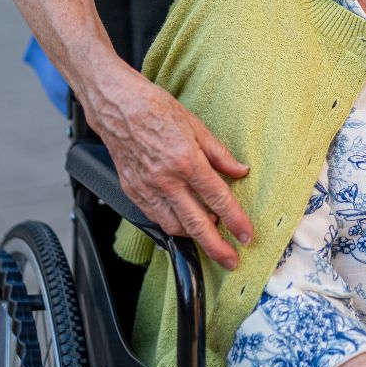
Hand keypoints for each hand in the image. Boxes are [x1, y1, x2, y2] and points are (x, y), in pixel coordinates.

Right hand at [83, 63, 251, 268]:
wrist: (119, 107)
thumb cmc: (156, 109)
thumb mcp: (197, 126)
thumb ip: (220, 154)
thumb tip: (239, 171)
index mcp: (186, 160)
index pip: (217, 198)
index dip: (235, 220)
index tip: (246, 235)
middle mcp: (165, 180)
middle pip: (195, 224)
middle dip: (215, 246)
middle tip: (230, 259)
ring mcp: (146, 188)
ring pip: (173, 226)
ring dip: (193, 237)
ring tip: (210, 235)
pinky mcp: (132, 192)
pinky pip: (155, 218)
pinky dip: (171, 225)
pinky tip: (183, 222)